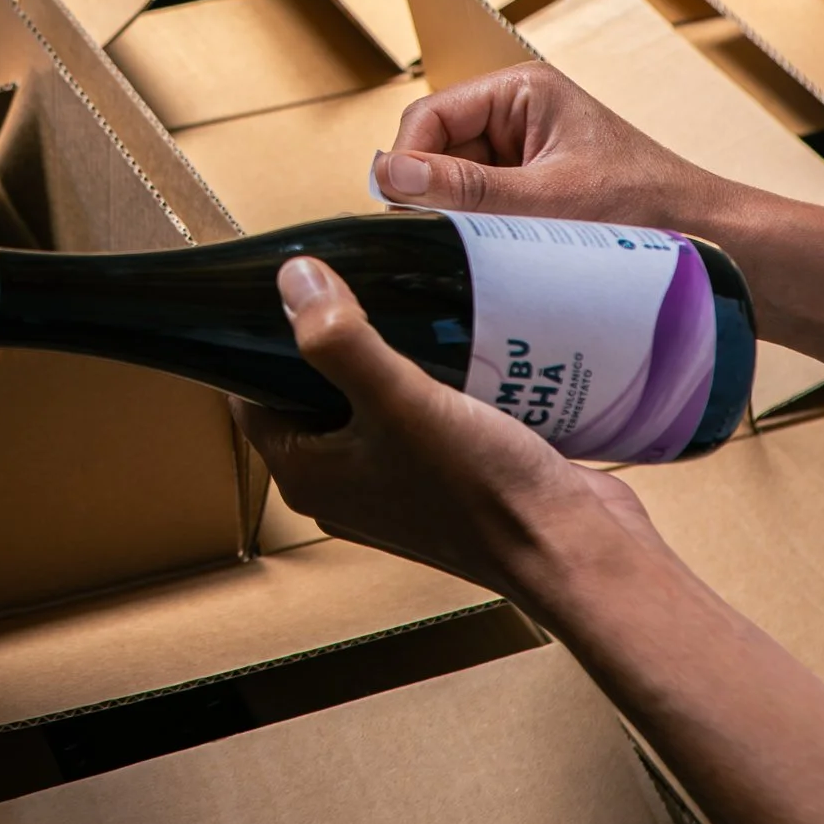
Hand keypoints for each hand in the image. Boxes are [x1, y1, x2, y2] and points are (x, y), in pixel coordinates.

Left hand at [238, 257, 655, 601]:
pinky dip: (421, 375)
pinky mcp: (444, 476)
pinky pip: (414, 413)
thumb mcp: (400, 401)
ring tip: (393, 291)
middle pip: (309, 393)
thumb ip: (339, 340)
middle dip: (323, 338)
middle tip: (342, 273)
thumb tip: (292, 277)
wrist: (572, 550)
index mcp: (308, 474)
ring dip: (378, 352)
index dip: (256, 341)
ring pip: (365, 400)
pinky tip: (443, 333)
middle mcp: (342, 483)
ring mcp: (394, 482)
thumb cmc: (481, 488)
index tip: (279, 283)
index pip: (251, 396)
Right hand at [373, 62, 730, 233]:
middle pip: (436, 150)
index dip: (407, 162)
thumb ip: (467, 190)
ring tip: (480, 250)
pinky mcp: (529, 190)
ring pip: (454, 184)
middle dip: (434, 194)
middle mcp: (515, 114)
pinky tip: (495, 256)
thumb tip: (390, 174)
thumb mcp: (548, 200)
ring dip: (458, 218)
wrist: (712, 243)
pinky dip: (478, 233)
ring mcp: (521, 153)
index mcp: (520, 91)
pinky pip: (479, 208)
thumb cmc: (647, 210)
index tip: (399, 211)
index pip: (428, 116)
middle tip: (442, 240)